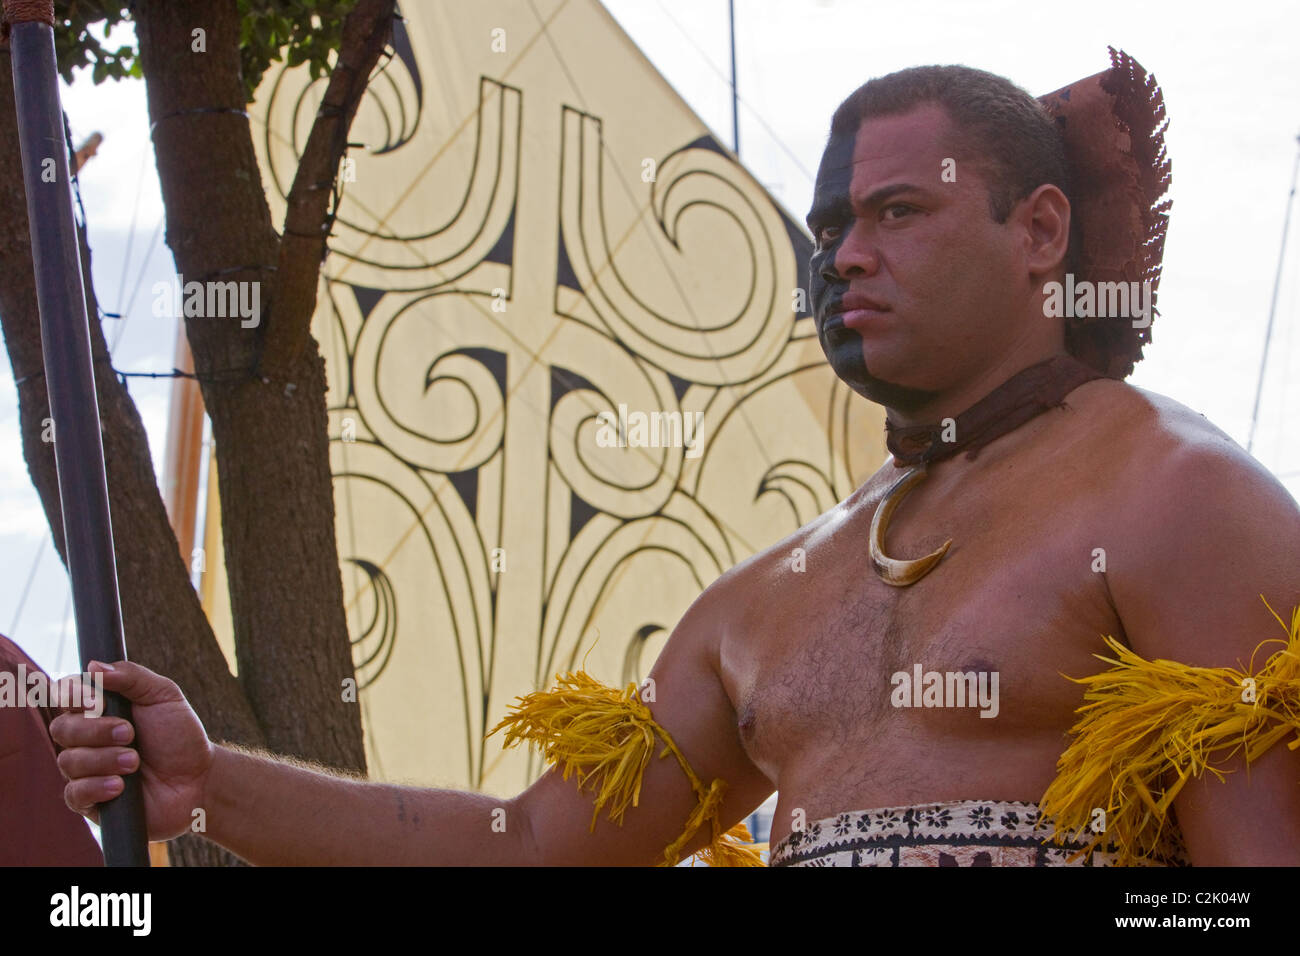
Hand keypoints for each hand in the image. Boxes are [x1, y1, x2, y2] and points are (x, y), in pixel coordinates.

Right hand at [50, 660, 214, 841]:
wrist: (198, 777)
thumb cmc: (179, 735)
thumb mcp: (163, 695)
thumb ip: (131, 676)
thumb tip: (94, 666)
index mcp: (99, 710)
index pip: (65, 696)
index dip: (73, 696)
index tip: (97, 701)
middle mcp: (86, 739)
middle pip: (62, 729)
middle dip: (96, 731)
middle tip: (130, 733)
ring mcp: (86, 770)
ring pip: (69, 761)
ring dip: (105, 759)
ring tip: (135, 762)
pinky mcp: (90, 801)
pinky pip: (73, 794)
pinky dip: (96, 787)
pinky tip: (120, 786)